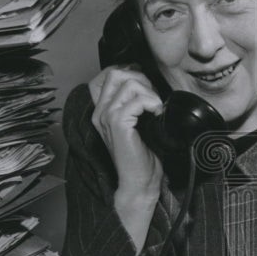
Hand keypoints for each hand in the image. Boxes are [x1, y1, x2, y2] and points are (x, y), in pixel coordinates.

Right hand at [89, 67, 163, 251]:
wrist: (139, 182)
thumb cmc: (141, 157)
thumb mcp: (136, 125)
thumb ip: (135, 105)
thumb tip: (149, 84)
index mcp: (102, 110)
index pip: (111, 74)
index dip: (133, 75)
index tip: (148, 91)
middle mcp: (100, 111)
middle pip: (117, 73)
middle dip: (141, 79)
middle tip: (153, 99)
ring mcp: (106, 117)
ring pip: (128, 83)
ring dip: (149, 92)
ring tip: (155, 109)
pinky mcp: (118, 124)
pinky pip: (136, 100)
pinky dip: (151, 103)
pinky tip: (156, 115)